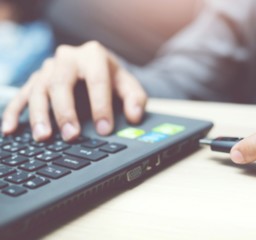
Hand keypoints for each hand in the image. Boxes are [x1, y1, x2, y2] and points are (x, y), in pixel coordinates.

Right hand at [2, 41, 146, 141]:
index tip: (105, 129)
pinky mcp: (36, 79)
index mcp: (93, 55)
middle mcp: (67, 58)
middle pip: (60, 83)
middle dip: (65, 111)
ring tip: (43, 137)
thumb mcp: (130, 85)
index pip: (96, 81)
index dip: (101, 106)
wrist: (99, 67)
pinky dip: (15, 112)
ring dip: (39, 115)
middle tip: (71, 135)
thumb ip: (136, 99)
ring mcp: (48, 67)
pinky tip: (10, 130)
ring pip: (38, 89)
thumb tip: (134, 116)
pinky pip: (22, 94)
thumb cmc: (114, 78)